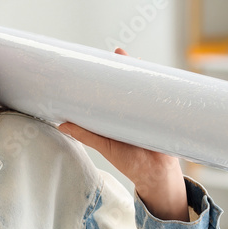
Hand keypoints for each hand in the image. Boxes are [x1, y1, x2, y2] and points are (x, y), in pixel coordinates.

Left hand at [57, 48, 188, 221]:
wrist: (156, 176)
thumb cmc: (130, 162)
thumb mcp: (106, 146)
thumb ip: (86, 135)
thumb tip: (62, 125)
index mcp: (119, 114)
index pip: (112, 89)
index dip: (107, 74)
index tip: (99, 61)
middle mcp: (135, 109)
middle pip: (132, 83)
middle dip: (127, 67)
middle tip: (120, 53)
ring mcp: (151, 111)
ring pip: (148, 87)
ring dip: (145, 73)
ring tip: (138, 60)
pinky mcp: (165, 115)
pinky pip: (165, 97)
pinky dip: (164, 86)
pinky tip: (162, 76)